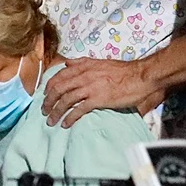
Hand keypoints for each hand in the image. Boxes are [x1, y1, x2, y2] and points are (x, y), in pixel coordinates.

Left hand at [41, 57, 164, 128]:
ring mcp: (90, 87)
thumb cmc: (123, 71)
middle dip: (48, 101)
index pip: (59, 75)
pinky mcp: (98, 99)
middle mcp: (84, 75)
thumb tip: (68, 63)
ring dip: (56, 111)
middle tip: (44, 111)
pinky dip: (69, 118)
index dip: (49, 87)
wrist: (141, 76)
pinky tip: (66, 124)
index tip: (45, 95)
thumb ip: (83, 62)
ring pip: (65, 100)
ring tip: (51, 120)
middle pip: (58, 88)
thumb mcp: (100, 62)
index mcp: (84, 66)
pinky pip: (78, 110)